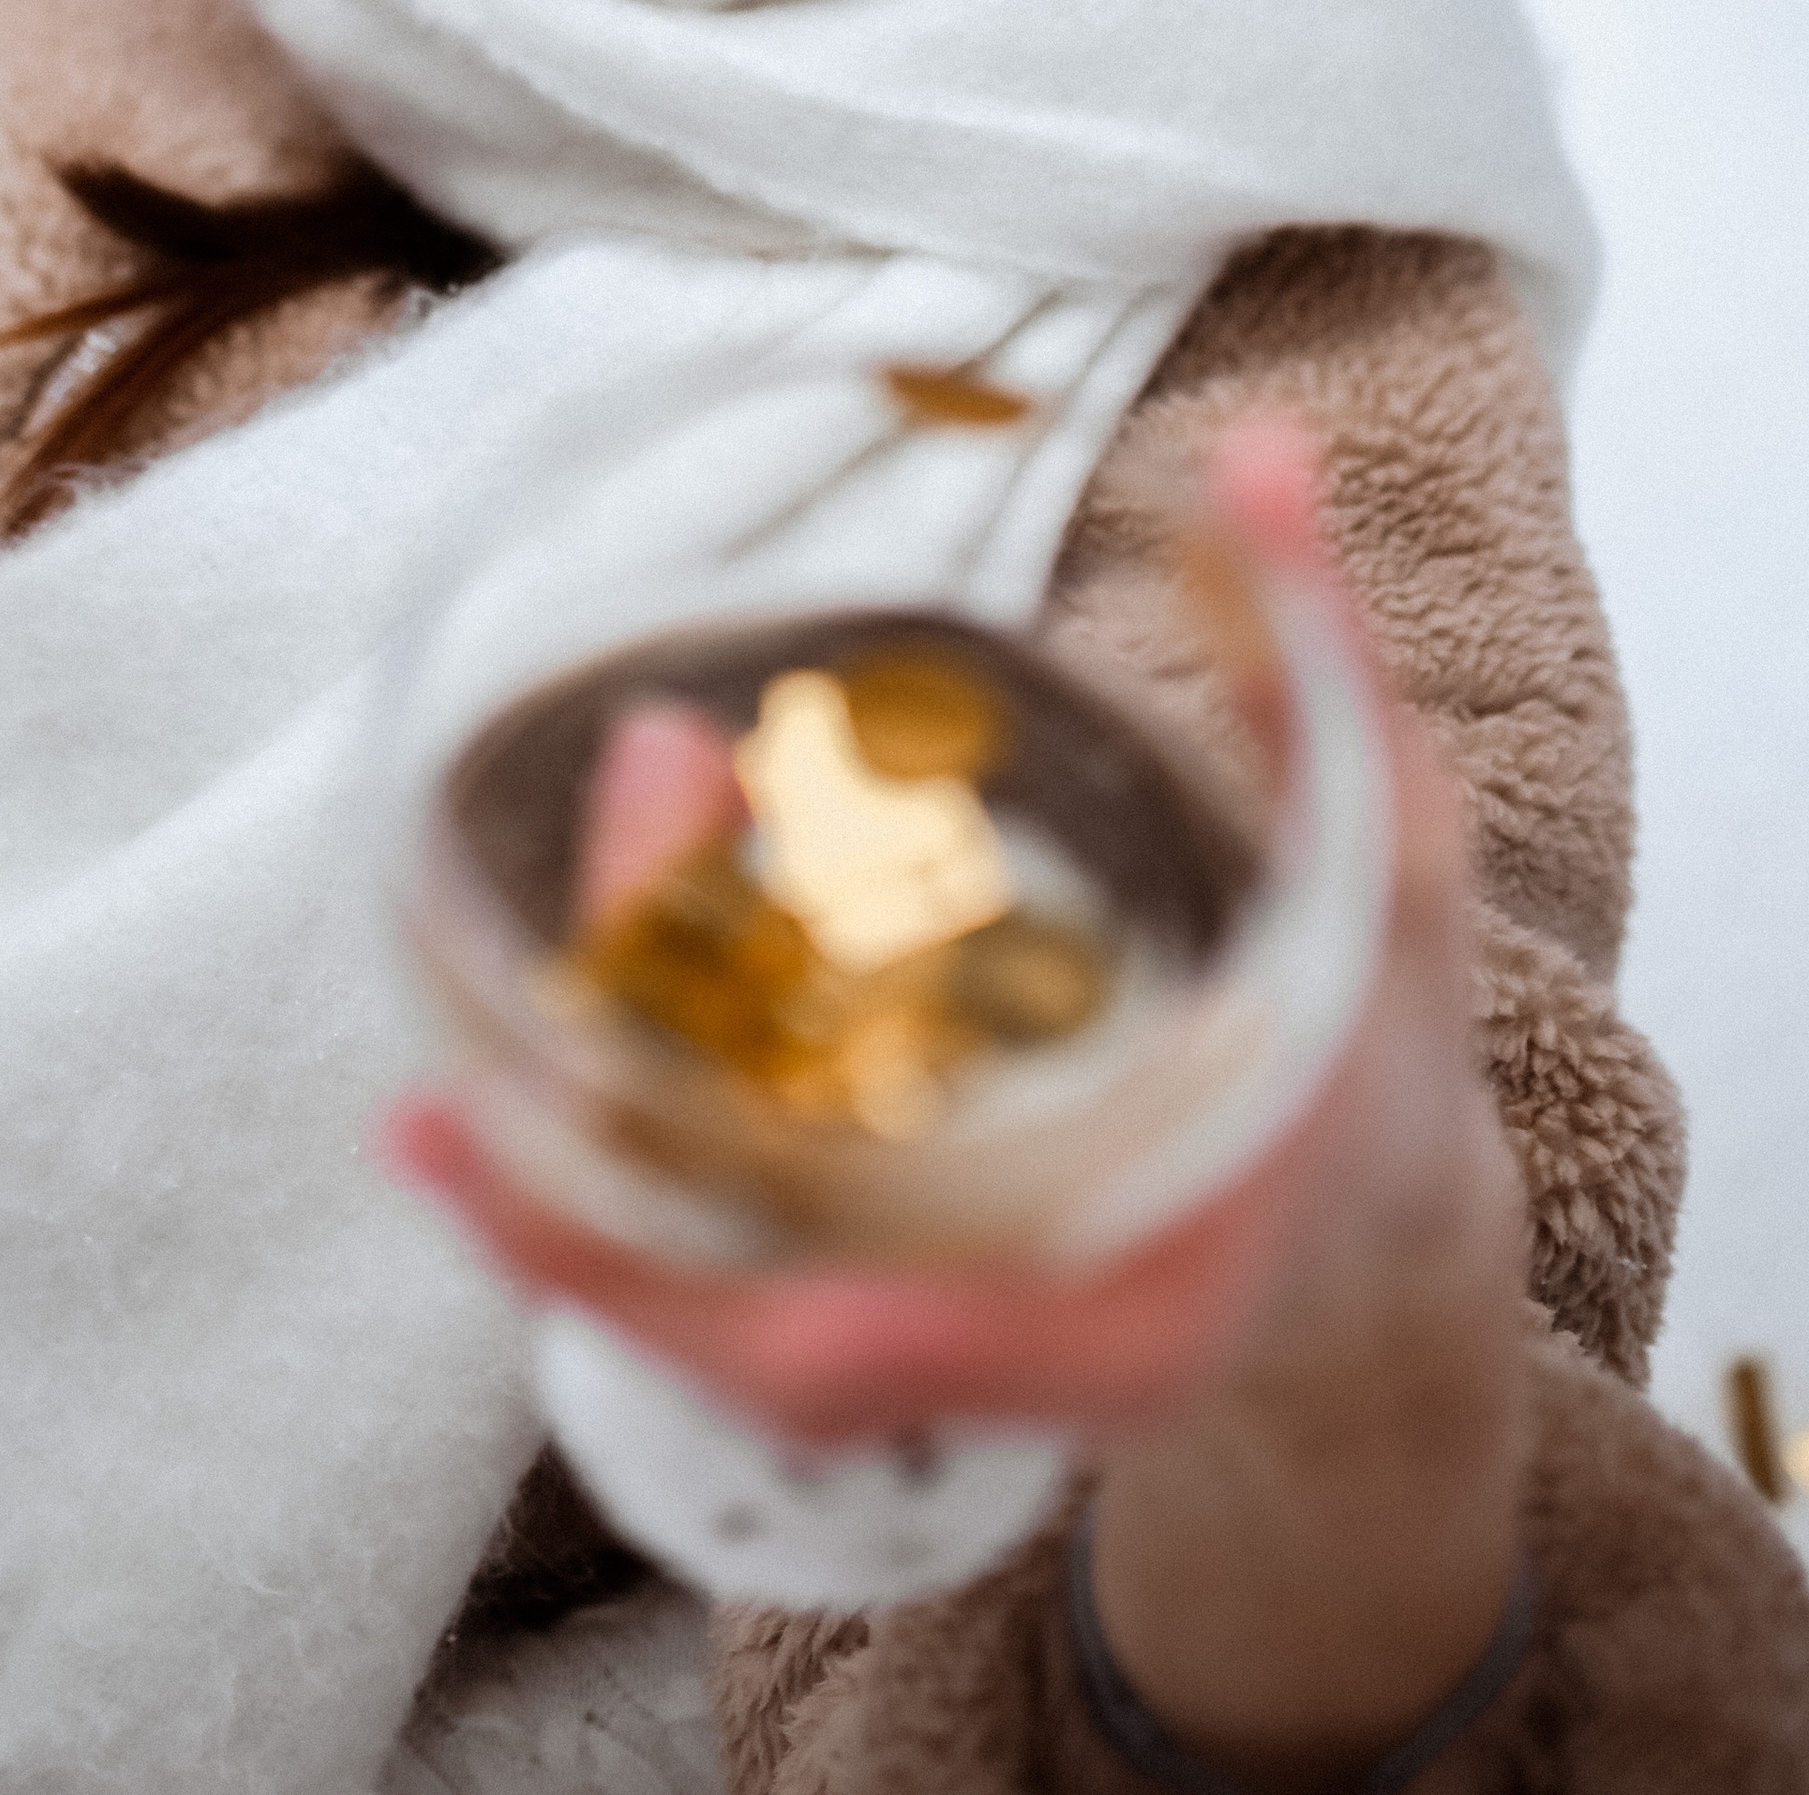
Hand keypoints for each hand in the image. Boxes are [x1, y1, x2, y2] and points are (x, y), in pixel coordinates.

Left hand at [387, 422, 1528, 1789]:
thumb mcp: (1384, 855)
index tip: (592, 1216)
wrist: (1370, 1215)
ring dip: (580, 1219)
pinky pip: (728, 1293)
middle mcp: (1029, 1355)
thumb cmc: (1377, 1032)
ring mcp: (948, 1350)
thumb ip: (1320, 669)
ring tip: (424, 1120)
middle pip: (777, 1310)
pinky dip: (614, 1222)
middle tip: (447, 1100)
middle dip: (609, 1203)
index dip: (739, 1286)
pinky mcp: (889, 1313)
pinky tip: (487, 1132)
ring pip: (728, 1321)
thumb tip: (1264, 454)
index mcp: (1150, 1293)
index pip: (916, 1334)